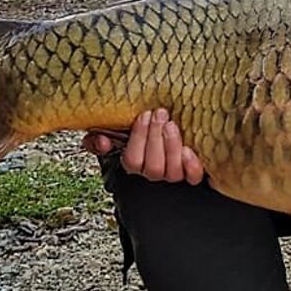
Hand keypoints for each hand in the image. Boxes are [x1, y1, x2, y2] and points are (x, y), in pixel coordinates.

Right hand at [82, 108, 203, 183]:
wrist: (162, 127)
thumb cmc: (137, 128)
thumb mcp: (114, 129)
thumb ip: (98, 137)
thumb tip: (102, 142)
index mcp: (134, 163)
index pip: (133, 161)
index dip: (139, 138)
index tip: (144, 115)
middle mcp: (153, 172)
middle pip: (153, 168)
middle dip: (157, 138)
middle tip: (160, 114)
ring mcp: (172, 173)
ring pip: (172, 173)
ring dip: (172, 146)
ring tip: (171, 124)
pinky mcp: (190, 171)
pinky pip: (193, 176)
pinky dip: (191, 165)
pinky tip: (189, 149)